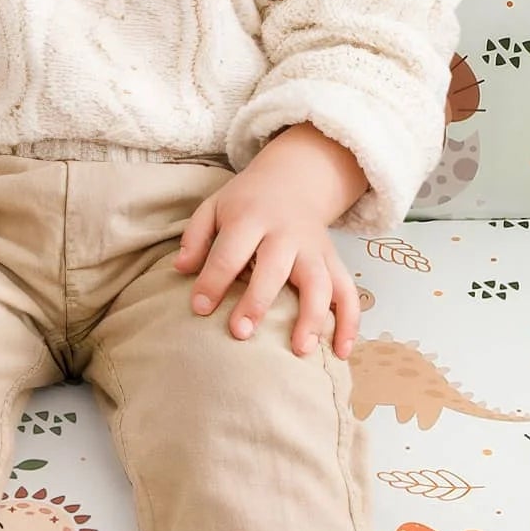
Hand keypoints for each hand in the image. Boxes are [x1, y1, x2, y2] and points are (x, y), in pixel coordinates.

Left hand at [172, 166, 362, 357]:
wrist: (295, 179)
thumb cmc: (247, 202)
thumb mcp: (215, 207)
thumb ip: (195, 237)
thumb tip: (180, 268)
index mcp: (251, 218)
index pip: (230, 252)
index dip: (213, 281)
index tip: (200, 308)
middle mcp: (286, 234)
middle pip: (274, 268)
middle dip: (258, 301)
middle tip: (240, 333)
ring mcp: (314, 249)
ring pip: (320, 282)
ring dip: (313, 317)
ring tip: (300, 350)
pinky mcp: (334, 261)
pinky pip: (348, 292)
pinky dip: (349, 322)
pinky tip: (341, 351)